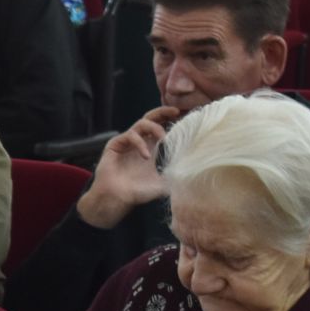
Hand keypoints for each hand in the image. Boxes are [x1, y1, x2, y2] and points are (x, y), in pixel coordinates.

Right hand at [76, 106, 180, 228]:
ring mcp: (127, 142)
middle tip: (175, 111)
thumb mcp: (162, 184)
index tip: (186, 118)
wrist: (116, 199)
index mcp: (151, 148)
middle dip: (163, 112)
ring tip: (163, 138)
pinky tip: (146, 155)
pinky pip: (130, 135)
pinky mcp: (115, 144)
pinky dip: (140, 142)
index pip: (162, 127)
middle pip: (151, 118)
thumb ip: (175, 177)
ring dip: (154, 127)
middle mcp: (140, 142)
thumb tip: (194, 176)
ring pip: (141, 123)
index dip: (172, 121)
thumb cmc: (137, 193)